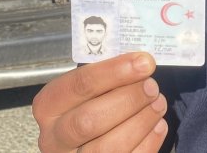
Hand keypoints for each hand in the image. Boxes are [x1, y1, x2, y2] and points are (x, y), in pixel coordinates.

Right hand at [32, 52, 169, 152]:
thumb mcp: (84, 91)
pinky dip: (148, 142)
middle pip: (89, 120)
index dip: (114, 72)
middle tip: (152, 86)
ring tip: (158, 103)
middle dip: (128, 99)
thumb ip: (104, 79)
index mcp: (48, 107)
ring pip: (109, 147)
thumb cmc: (86, 106)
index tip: (143, 62)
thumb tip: (139, 64)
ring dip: (141, 121)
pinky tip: (157, 125)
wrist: (83, 141)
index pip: (79, 85)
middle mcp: (54, 138)